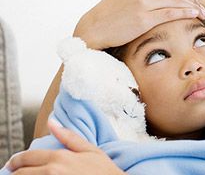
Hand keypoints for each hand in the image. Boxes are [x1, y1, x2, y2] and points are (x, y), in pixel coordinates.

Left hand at [8, 119, 124, 174]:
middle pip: (21, 174)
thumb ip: (69, 137)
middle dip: (15, 173)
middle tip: (13, 173)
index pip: (28, 158)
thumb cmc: (104, 171)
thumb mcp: (90, 149)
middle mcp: (52, 173)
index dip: (16, 160)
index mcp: (60, 158)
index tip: (11, 164)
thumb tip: (52, 123)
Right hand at [73, 0, 204, 48]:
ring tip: (202, 14)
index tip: (193, 0)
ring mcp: (142, 1)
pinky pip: (171, 12)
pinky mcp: (143, 17)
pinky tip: (195, 15)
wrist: (93, 28)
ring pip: (176, 0)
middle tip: (202, 9)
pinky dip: (186, 12)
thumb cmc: (110, 14)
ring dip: (193, 6)